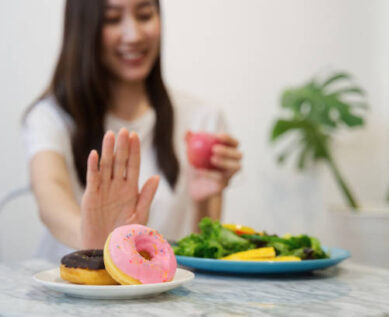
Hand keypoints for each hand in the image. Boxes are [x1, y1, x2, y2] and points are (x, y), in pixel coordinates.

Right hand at [80, 128, 158, 248]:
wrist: (106, 247)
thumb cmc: (126, 233)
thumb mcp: (139, 215)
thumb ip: (147, 196)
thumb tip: (156, 177)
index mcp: (132, 189)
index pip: (133, 165)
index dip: (134, 151)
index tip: (135, 136)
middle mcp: (118, 186)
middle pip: (120, 161)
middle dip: (123, 146)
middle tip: (124, 130)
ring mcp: (104, 189)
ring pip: (106, 166)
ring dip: (108, 150)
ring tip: (110, 135)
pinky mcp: (91, 196)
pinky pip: (93, 178)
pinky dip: (93, 167)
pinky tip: (95, 154)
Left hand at [189, 133, 241, 200]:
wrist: (193, 185)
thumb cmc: (195, 165)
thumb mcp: (190, 153)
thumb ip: (190, 141)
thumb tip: (187, 131)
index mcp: (229, 152)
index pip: (234, 143)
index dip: (228, 138)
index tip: (217, 136)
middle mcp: (233, 163)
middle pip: (238, 155)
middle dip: (228, 150)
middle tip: (214, 148)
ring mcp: (230, 175)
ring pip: (236, 167)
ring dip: (225, 162)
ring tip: (212, 159)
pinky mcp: (224, 185)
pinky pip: (221, 179)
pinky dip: (211, 174)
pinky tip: (201, 171)